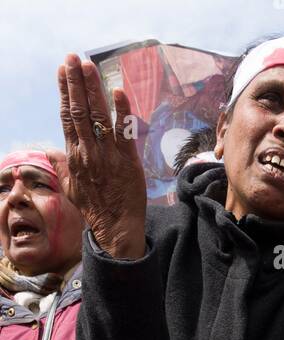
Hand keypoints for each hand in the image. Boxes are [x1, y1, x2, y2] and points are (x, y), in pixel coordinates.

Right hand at [57, 55, 146, 261]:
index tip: (62, 71)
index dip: (65, 92)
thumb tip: (49, 150)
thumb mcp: (71, 187)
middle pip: (79, 111)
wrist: (116, 229)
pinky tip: (118, 92)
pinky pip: (124, 133)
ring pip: (98, 117)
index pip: (67, 116)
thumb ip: (61, 165)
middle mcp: (88, 152)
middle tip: (73, 58)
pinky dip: (121, 112)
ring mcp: (107, 156)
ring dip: (93, 89)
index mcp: (74, 155)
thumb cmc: (94, 208)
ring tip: (88, 66)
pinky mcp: (128, 162)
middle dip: (76, 82)